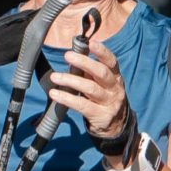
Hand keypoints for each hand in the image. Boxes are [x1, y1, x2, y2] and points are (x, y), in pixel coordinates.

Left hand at [48, 31, 131, 149]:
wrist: (116, 126)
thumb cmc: (103, 99)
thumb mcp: (102, 84)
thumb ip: (90, 72)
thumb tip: (71, 55)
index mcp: (115, 77)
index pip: (111, 62)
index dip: (102, 52)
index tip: (91, 43)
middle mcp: (115, 88)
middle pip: (101, 73)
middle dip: (84, 63)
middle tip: (67, 56)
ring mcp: (110, 103)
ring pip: (91, 88)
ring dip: (71, 80)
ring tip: (55, 77)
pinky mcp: (102, 116)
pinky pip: (82, 105)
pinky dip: (67, 99)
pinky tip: (55, 94)